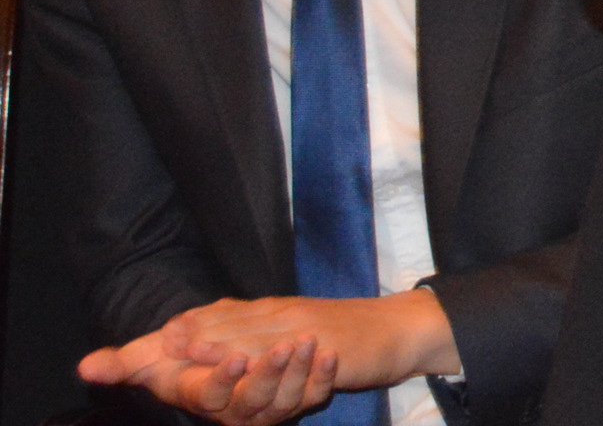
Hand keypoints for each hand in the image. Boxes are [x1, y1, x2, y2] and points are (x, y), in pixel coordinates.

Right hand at [79, 326, 331, 425]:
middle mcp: (234, 409)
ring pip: (286, 401)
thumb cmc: (184, 356)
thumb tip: (85, 367)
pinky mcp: (296, 401)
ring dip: (299, 372)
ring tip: (309, 342)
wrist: (222, 355)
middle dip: (270, 374)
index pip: (211, 396)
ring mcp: (267, 408)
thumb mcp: (154, 355)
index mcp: (202, 397)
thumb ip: (124, 363)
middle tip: (286, 344)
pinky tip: (330, 355)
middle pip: (253, 401)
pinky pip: (313, 396)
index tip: (237, 355)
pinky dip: (324, 378)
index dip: (223, 379)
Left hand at [80, 288, 455, 423]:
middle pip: (219, 323)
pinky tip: (242, 365)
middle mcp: (276, 313)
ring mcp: (300, 325)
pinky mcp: (324, 341)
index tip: (132, 349)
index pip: (210, 317)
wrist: (393, 331)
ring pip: (248, 334)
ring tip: (180, 350)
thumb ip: (244, 341)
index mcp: (263, 312)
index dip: (173, 332)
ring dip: (212, 342)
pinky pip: (287, 350)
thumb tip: (198, 350)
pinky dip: (260, 355)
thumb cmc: (335, 336)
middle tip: (139, 351)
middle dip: (178, 337)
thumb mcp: (286, 335)